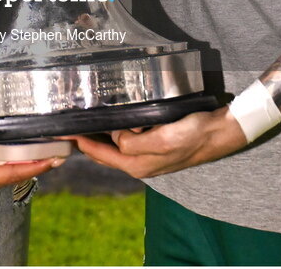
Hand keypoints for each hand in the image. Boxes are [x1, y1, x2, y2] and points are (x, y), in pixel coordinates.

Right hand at [0, 142, 59, 200]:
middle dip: (35, 167)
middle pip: (13, 177)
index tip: (51, 160)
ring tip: (42, 155)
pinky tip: (17, 158)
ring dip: (24, 167)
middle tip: (56, 155)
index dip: (32, 167)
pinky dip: (11, 168)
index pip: (11, 174)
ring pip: (6, 177)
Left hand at [67, 106, 246, 178]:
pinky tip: (112, 117)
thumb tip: (115, 137)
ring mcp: (148, 154)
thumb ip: (134, 143)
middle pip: (105, 152)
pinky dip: (117, 129)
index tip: (61, 132)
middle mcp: (140, 162)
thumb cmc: (192, 134)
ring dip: (101, 134)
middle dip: (86, 139)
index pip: (100, 154)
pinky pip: (129, 138)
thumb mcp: (161, 139)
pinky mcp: (156, 143)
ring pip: (116, 145)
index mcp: (138, 165)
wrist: (219, 131)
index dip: (80, 143)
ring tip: (84, 117)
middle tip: (67, 122)